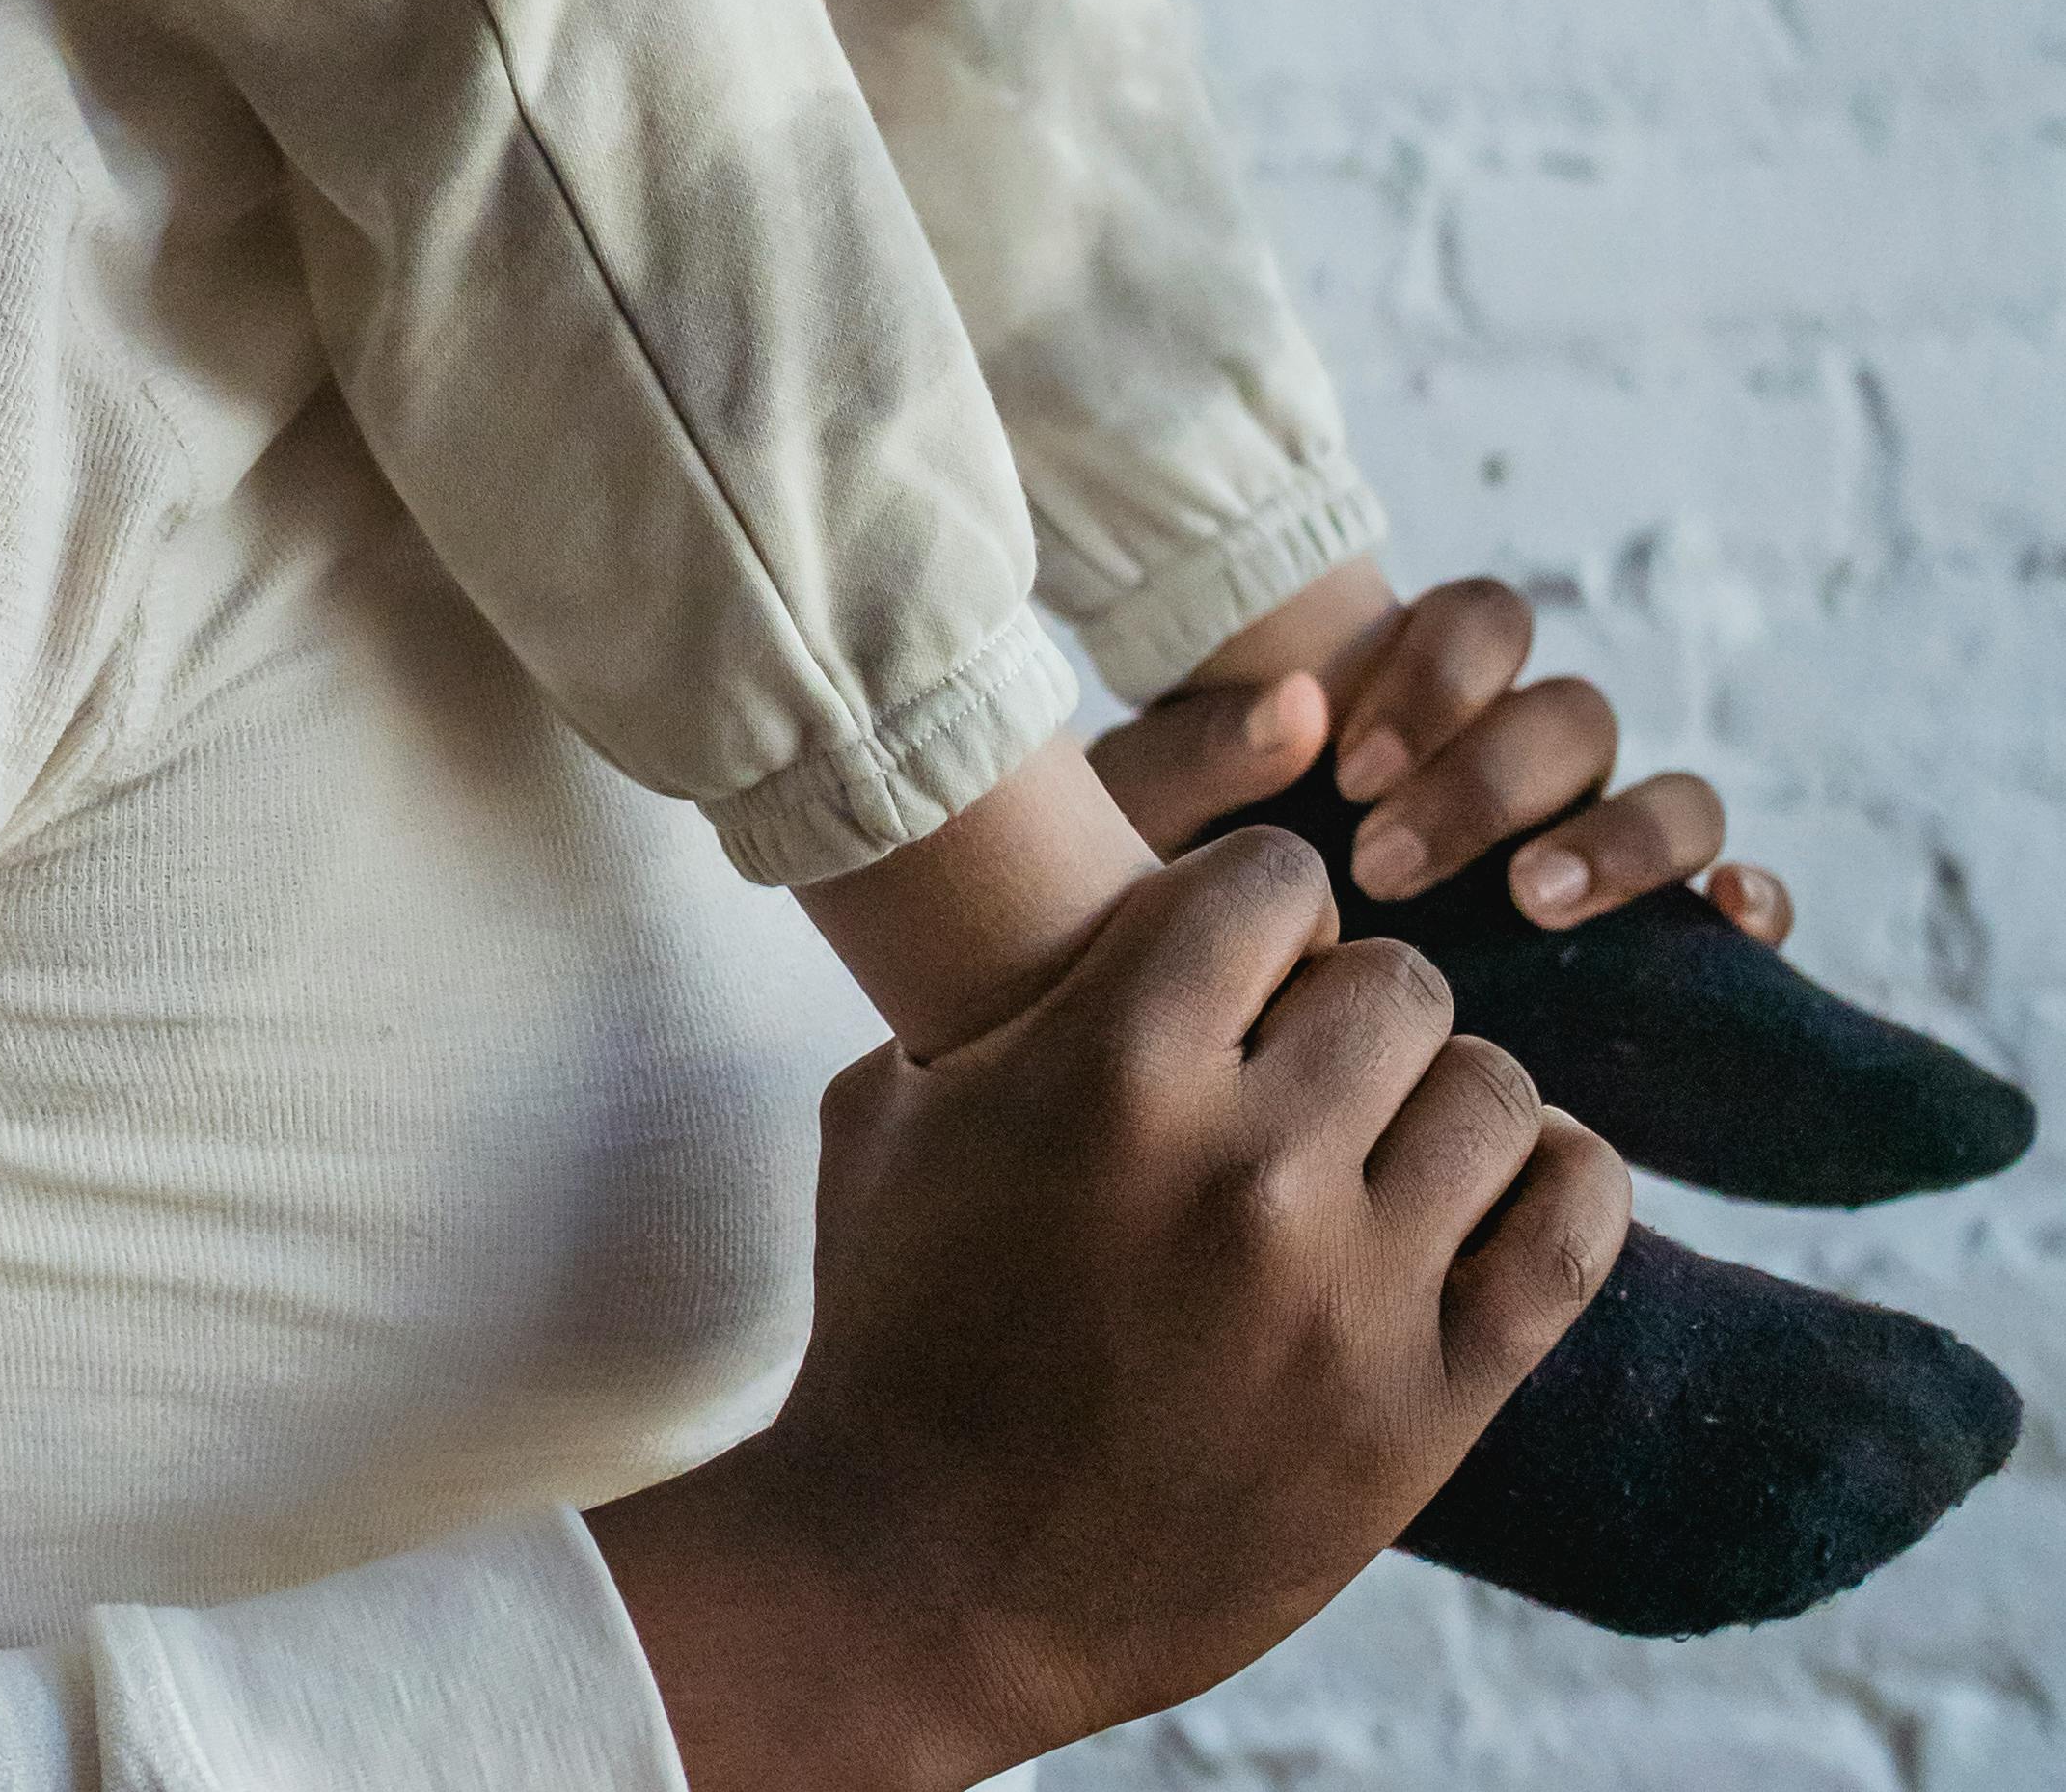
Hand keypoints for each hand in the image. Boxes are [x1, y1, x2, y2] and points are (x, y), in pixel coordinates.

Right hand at [588, 832, 1627, 1791]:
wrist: (928, 1583)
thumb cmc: (898, 1331)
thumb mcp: (896, 1107)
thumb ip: (1000, 986)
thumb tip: (1077, 894)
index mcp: (1117, 1067)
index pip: (1280, 880)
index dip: (1264, 906)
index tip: (1242, 959)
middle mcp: (1252, 1167)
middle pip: (1399, 982)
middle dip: (1350, 1003)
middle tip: (1305, 1064)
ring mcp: (1352, 1296)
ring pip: (1493, 1090)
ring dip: (1443, 1097)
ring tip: (1389, 1139)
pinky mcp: (1425, 1412)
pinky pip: (1567, 1235)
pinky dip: (1559, 1183)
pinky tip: (1504, 1184)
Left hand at [1095, 564, 1793, 948]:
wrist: (1213, 1036)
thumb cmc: (1178, 895)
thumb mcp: (1156, 818)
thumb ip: (1203, 753)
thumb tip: (1294, 703)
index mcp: (1429, 697)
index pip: (1489, 616)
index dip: (1437, 676)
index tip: (1348, 769)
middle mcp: (1526, 761)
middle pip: (1573, 713)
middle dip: (1490, 778)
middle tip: (1389, 860)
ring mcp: (1595, 847)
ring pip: (1672, 793)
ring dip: (1619, 836)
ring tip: (1531, 899)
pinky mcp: (1649, 946)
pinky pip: (1736, 895)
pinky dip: (1751, 893)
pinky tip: (1730, 919)